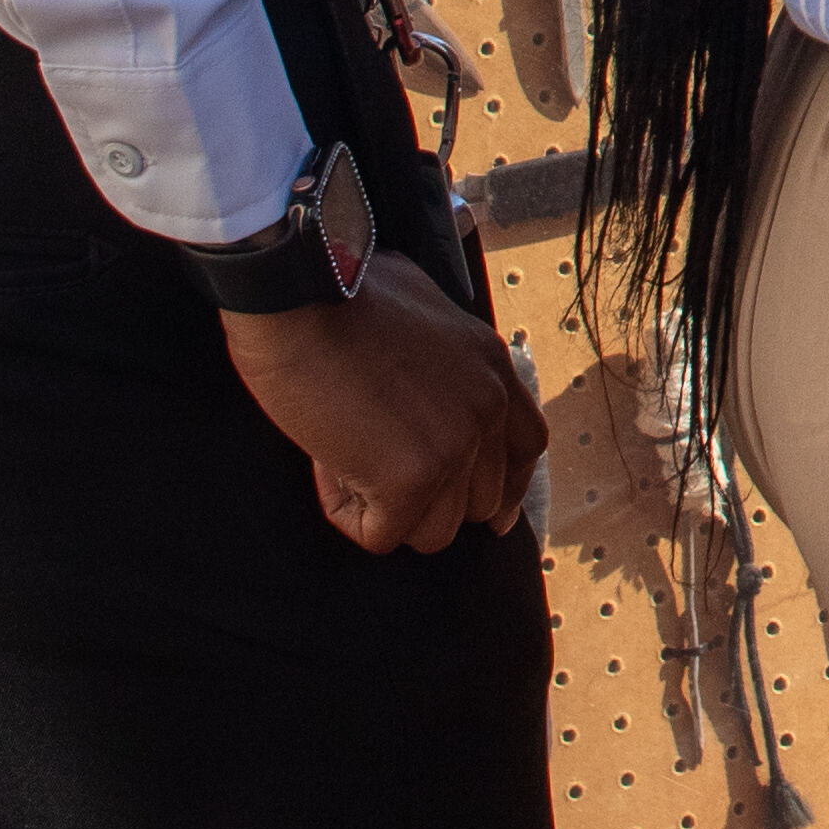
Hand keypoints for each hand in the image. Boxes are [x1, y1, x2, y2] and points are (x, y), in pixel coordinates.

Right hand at [223, 251, 547, 551]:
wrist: (300, 294)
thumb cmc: (340, 293)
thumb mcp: (424, 309)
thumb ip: (443, 358)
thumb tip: (427, 385)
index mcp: (494, 367)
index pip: (528, 447)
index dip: (506, 488)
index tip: (490, 516)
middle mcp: (488, 407)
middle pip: (481, 502)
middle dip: (427, 498)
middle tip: (373, 460)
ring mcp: (456, 444)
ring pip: (435, 531)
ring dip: (386, 510)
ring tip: (345, 458)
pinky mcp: (412, 479)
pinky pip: (382, 535)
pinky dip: (348, 514)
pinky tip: (328, 467)